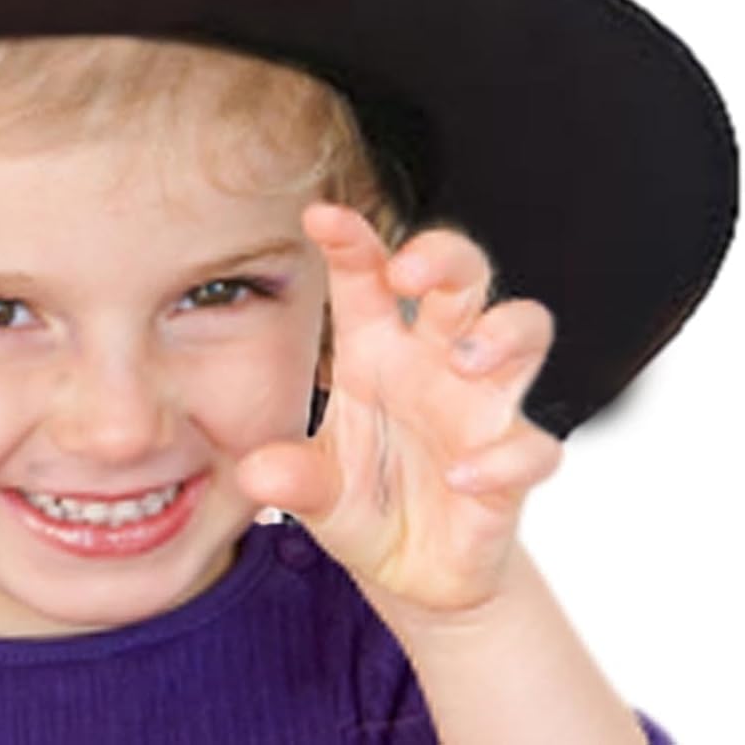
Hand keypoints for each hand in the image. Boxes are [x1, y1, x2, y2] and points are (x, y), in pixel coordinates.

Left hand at [234, 202, 563, 621]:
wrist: (415, 573)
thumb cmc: (363, 500)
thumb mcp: (317, 490)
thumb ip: (293, 477)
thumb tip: (257, 472)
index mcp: (376, 347)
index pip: (367, 276)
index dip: (351, 241)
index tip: (320, 216)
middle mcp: (435, 360)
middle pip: (462, 275)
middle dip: (443, 257)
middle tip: (408, 273)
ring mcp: (481, 408)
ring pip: (524, 329)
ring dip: (501, 332)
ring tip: (465, 357)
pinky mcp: (514, 465)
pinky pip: (532, 446)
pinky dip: (503, 458)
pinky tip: (461, 476)